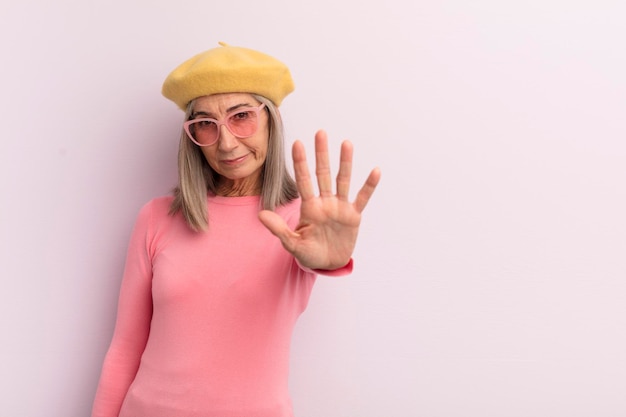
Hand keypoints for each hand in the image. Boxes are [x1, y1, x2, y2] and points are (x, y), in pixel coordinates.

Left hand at [259, 130, 380, 269]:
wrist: (328, 264)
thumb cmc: (308, 253)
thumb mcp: (292, 243)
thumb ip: (279, 229)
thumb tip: (261, 215)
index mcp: (309, 207)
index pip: (304, 180)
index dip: (300, 162)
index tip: (297, 143)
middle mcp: (325, 202)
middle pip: (322, 174)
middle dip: (321, 154)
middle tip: (320, 132)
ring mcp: (340, 207)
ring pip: (342, 180)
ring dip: (345, 162)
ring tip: (346, 143)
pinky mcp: (353, 216)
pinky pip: (362, 198)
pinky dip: (369, 186)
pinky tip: (375, 171)